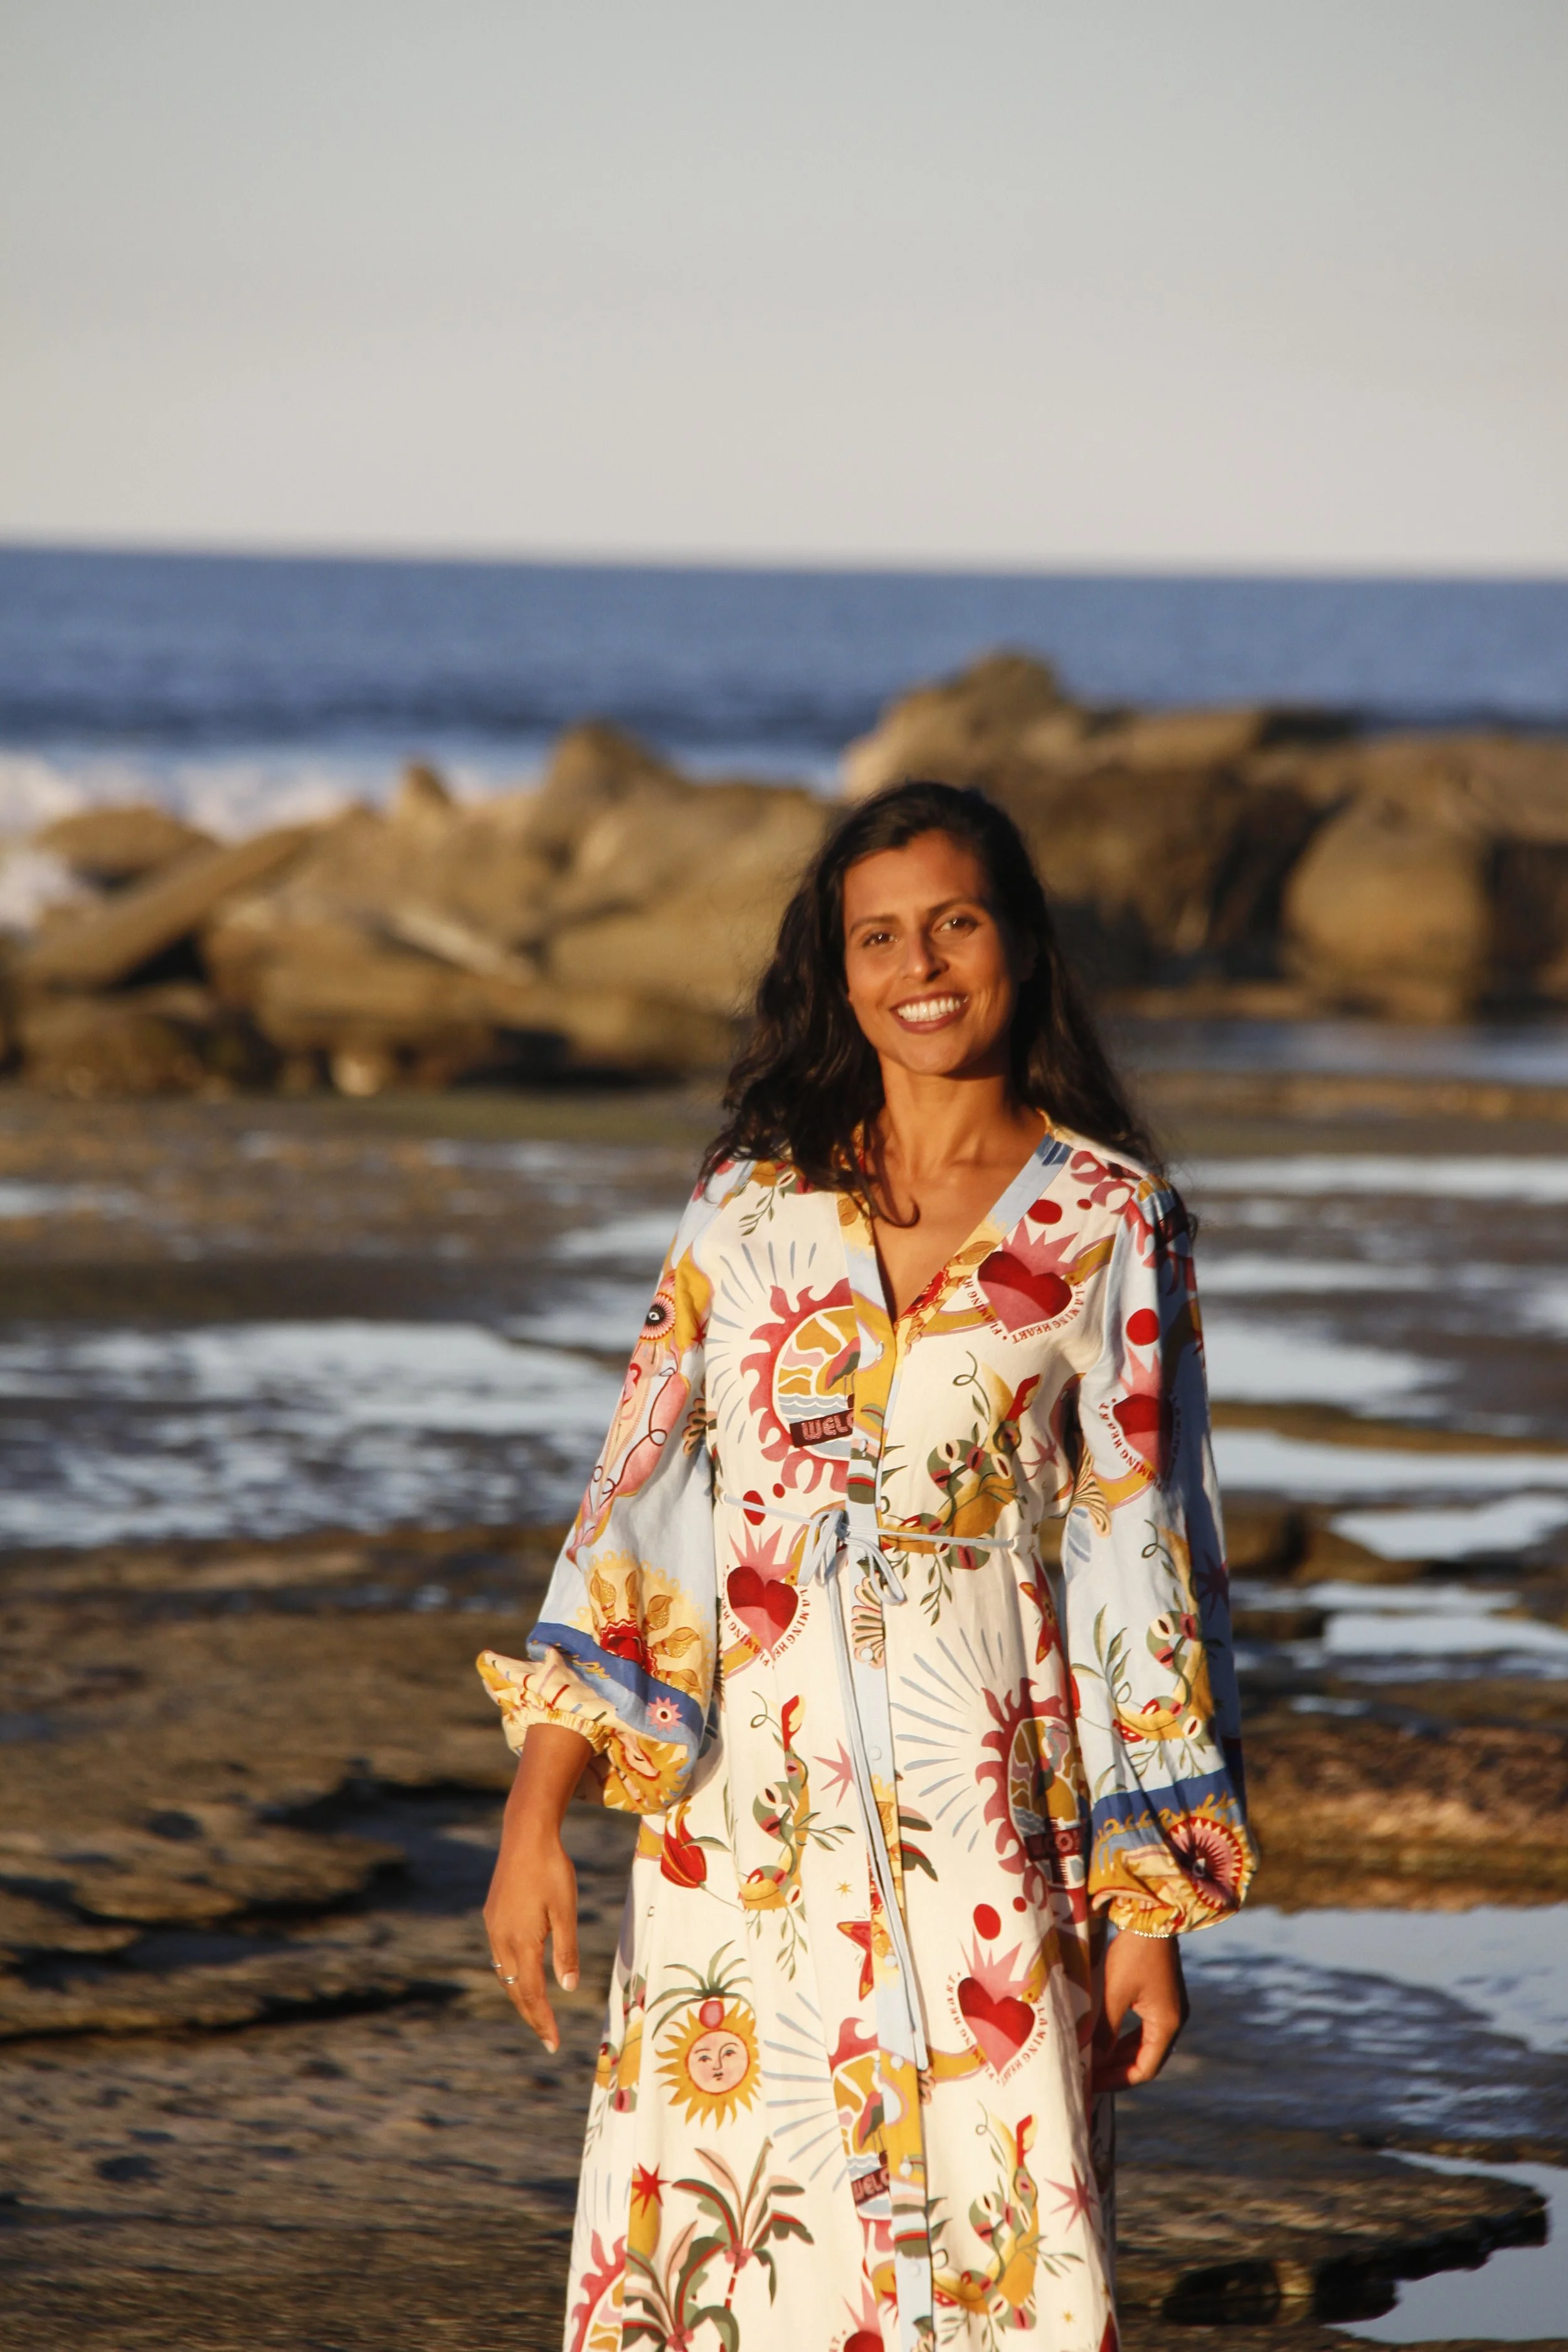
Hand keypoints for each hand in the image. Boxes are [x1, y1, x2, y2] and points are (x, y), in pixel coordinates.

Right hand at [484, 1724, 590, 2052]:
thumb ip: (566, 1951)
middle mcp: (502, 1939)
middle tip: (548, 2038)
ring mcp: (493, 1927)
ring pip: (504, 1975)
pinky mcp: (492, 1915)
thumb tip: (567, 1988)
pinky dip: (512, 1974)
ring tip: (538, 2013)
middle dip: (531, 2015)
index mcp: (521, 1942)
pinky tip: (522, 1974)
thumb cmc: (552, 1870)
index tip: (554, 2044)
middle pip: (515, 1990)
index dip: (543, 2020)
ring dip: (520, 1996)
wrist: (526, 1834)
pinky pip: (500, 1956)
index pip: (531, 1994)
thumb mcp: (566, 1911)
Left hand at [1092, 1930, 1188, 2093]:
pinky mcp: (1161, 1997)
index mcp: (1166, 2025)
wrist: (1152, 1916)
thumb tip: (1093, 2060)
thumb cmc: (1133, 1955)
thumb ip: (1105, 2029)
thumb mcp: (1114, 1993)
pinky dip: (1125, 2038)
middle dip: (1117, 2069)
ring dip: (1120, 2054)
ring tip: (1093, 2063)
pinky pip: (1144, 2028)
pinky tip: (1105, 2039)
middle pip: (1146, 2059)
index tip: (1093, 2086)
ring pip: (1144, 2044)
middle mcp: (1173, 2021)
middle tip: (1089, 2077)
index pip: (1145, 2069)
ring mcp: (1169, 2009)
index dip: (1118, 2080)